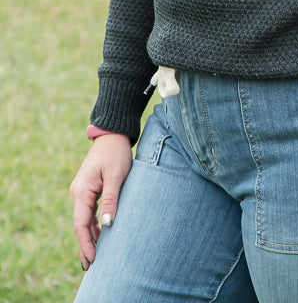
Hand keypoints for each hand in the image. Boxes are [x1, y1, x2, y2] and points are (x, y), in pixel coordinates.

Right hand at [70, 133, 131, 269]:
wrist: (112, 134)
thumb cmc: (116, 153)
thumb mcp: (116, 176)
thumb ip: (111, 200)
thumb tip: (107, 225)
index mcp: (82, 190)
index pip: (80, 223)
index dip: (85, 243)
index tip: (92, 259)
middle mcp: (78, 192)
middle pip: (80, 224)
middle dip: (85, 244)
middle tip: (91, 266)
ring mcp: (82, 190)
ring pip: (84, 219)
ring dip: (89, 236)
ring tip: (95, 256)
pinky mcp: (89, 188)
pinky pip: (88, 211)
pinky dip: (92, 224)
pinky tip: (99, 235)